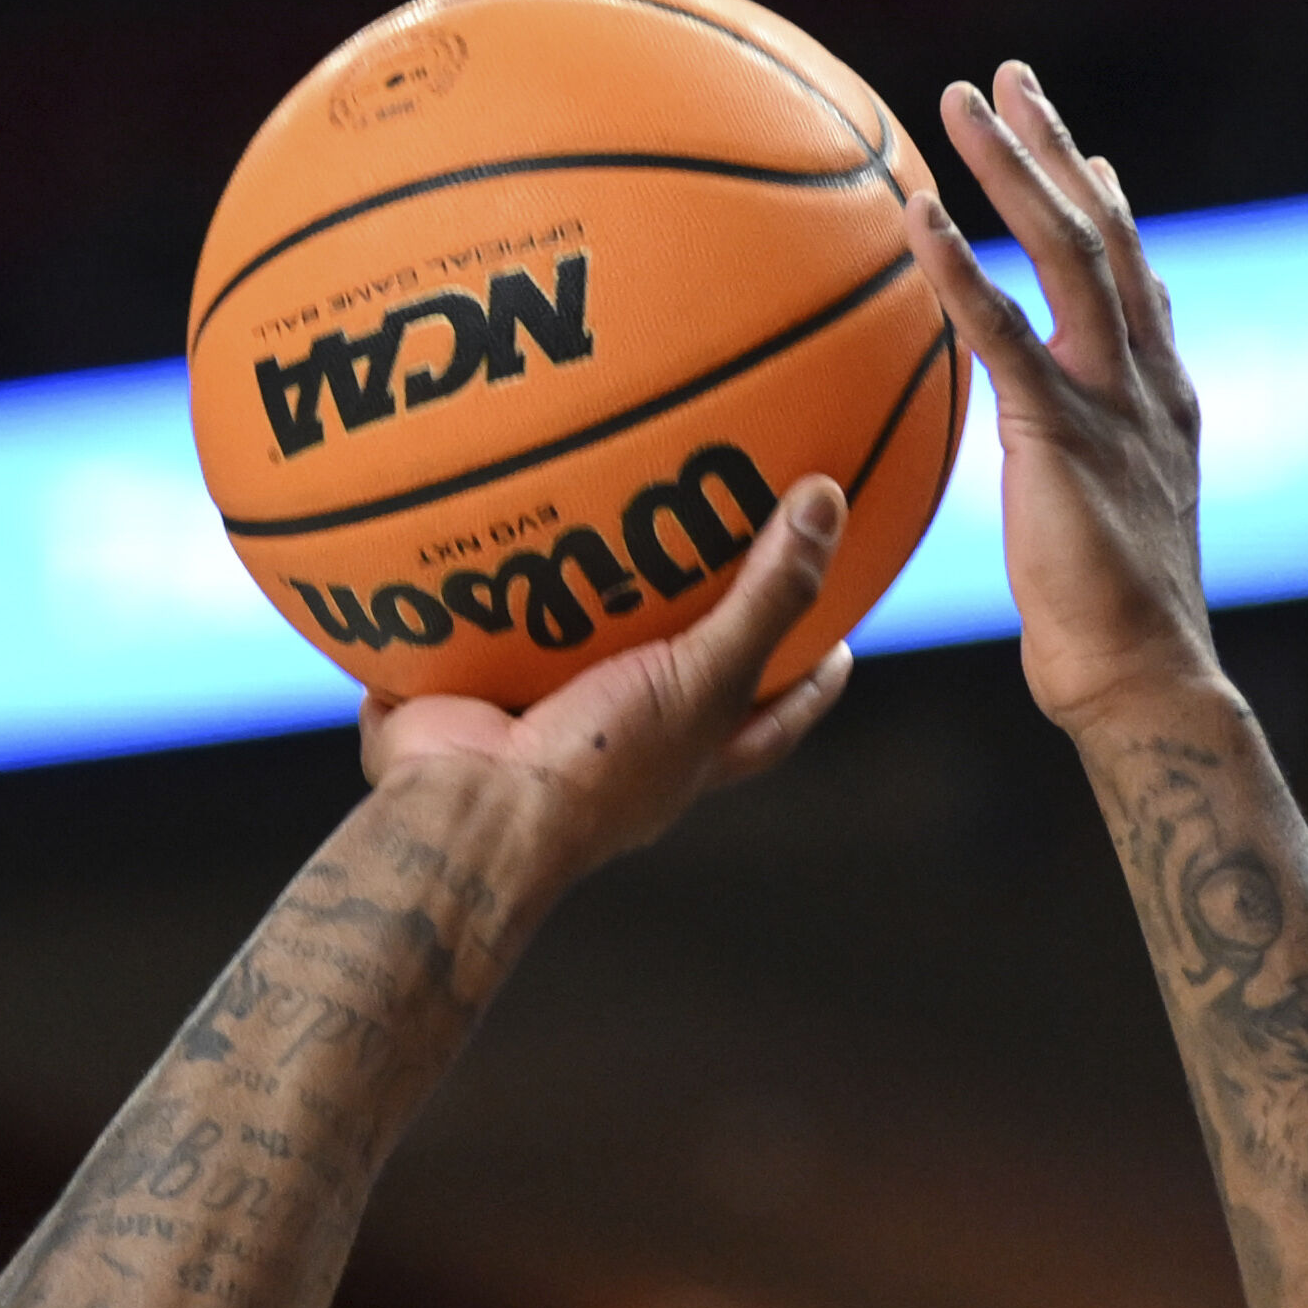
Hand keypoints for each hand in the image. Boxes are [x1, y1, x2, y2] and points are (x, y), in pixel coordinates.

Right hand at [355, 473, 863, 890]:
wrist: (465, 808)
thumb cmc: (596, 766)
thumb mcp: (703, 680)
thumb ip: (765, 599)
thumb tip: (830, 499)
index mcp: (689, 754)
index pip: (772, 720)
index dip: (811, 682)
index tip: (842, 636)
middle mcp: (627, 742)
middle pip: (683, 679)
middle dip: (702, 623)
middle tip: (729, 548)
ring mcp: (551, 723)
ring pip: (587, 649)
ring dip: (597, 592)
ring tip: (619, 511)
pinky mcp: (483, 693)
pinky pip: (497, 628)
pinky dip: (500, 584)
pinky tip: (508, 519)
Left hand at [891, 58, 1225, 736]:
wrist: (1138, 676)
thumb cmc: (1105, 627)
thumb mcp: (1096, 523)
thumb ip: (1075, 468)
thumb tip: (1036, 457)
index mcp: (1160, 395)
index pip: (1134, 276)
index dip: (1106, 206)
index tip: (1081, 151)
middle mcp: (1147, 378)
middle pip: (1104, 229)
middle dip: (1056, 147)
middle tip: (1010, 78)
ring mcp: (1112, 399)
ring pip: (1069, 250)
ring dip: (1015, 166)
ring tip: (962, 102)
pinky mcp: (1062, 435)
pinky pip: (1004, 333)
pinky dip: (963, 269)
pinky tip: (921, 216)